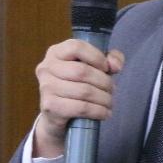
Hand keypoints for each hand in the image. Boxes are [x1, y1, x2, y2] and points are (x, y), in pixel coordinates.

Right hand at [34, 40, 123, 157]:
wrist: (56, 114)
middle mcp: (47, 67)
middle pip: (82, 71)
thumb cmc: (76, 85)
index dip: (96, 57)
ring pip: (84, 91)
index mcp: (56, 52)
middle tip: (112, 90)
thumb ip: (109, 59)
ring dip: (103, 98)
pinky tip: (104, 113)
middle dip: (104, 82)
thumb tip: (115, 65)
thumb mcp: (94, 67)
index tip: (107, 68)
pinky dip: (98, 111)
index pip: (76, 47)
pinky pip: (80, 108)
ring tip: (109, 102)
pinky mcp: (50, 106)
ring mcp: (46, 87)